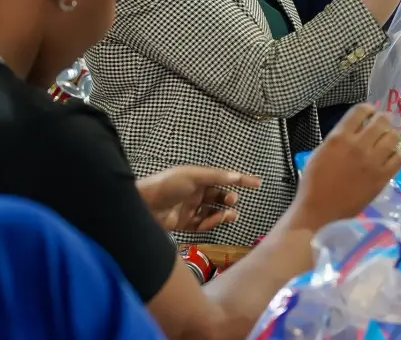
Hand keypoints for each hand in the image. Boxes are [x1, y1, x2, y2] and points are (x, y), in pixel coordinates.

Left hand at [136, 166, 261, 232]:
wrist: (142, 205)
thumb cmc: (166, 185)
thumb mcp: (192, 176)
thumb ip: (215, 176)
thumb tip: (237, 176)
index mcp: (197, 179)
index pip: (224, 178)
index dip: (241, 180)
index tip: (258, 183)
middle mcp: (195, 193)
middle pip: (219, 197)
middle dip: (229, 199)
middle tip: (233, 201)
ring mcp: (189, 209)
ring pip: (213, 212)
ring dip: (222, 213)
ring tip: (228, 215)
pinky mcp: (183, 224)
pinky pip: (202, 225)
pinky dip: (210, 224)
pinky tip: (214, 221)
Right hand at [292, 104, 400, 225]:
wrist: (319, 210)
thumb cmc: (314, 182)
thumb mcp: (320, 152)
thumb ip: (338, 138)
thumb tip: (355, 129)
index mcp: (340, 137)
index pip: (360, 111)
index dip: (368, 108)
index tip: (371, 112)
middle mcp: (358, 145)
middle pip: (381, 121)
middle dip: (383, 120)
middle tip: (382, 124)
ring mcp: (373, 161)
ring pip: (393, 138)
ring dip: (391, 136)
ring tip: (387, 140)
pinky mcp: (382, 177)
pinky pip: (398, 159)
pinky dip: (396, 155)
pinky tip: (391, 157)